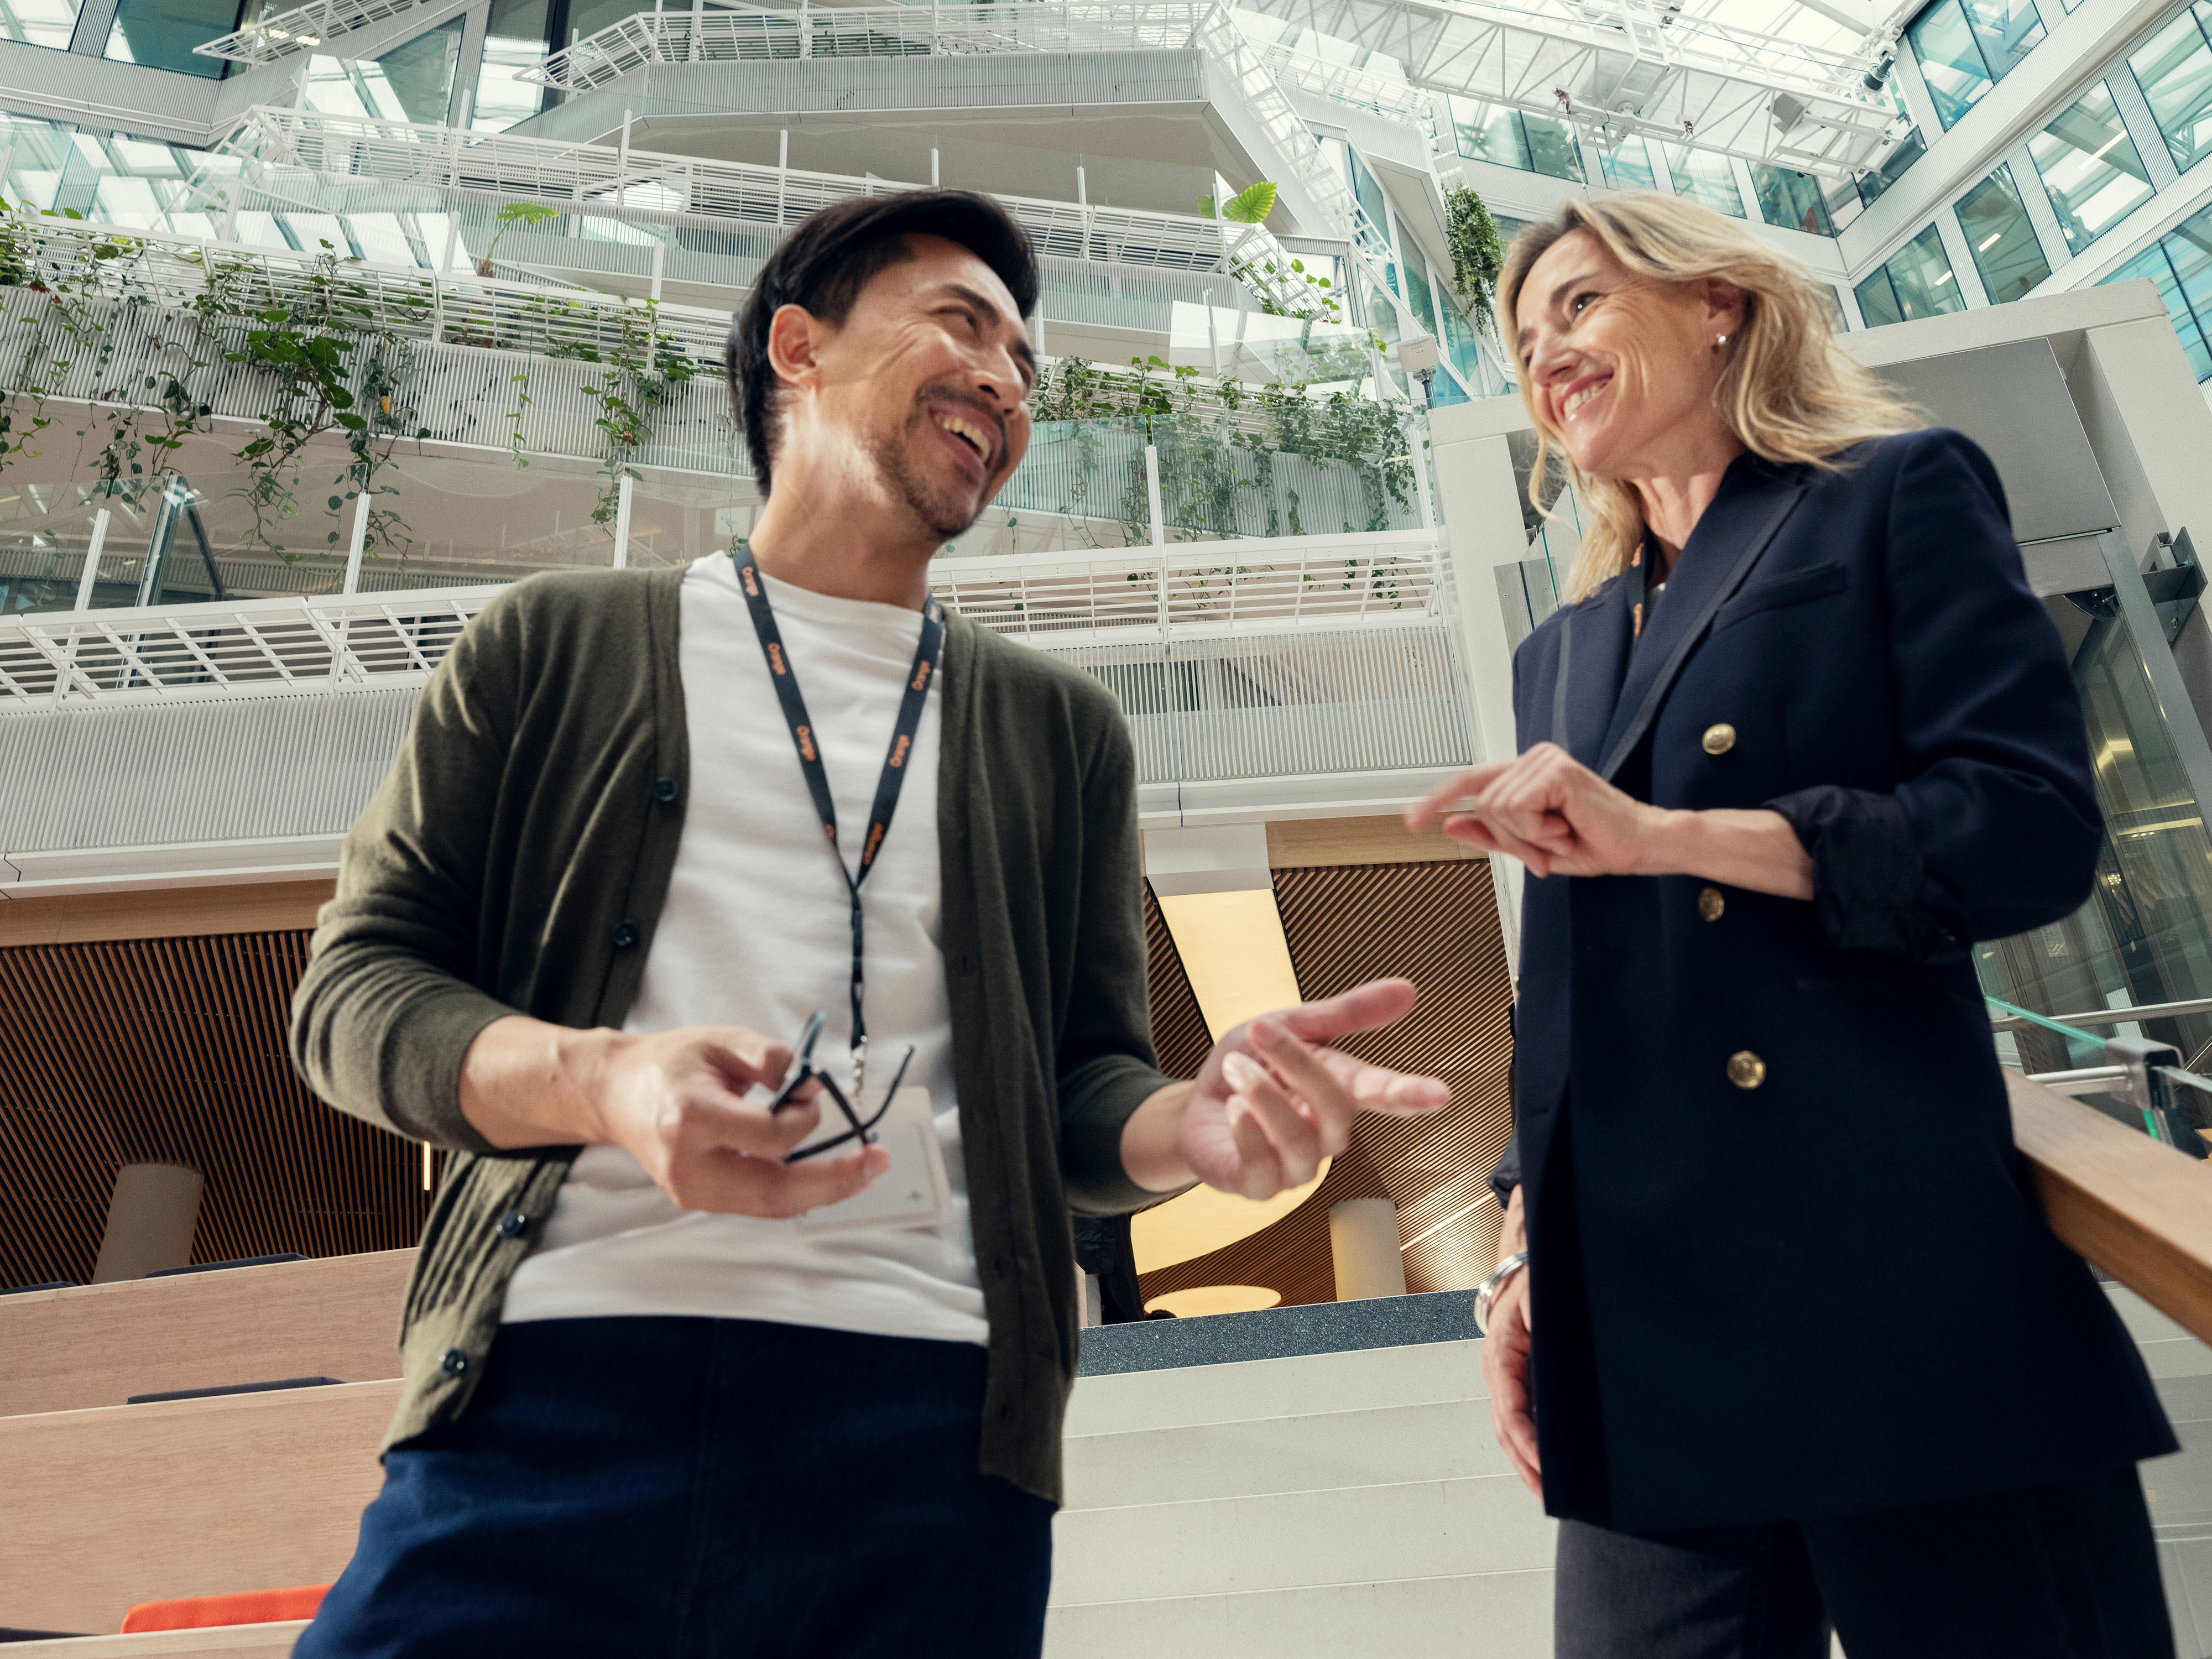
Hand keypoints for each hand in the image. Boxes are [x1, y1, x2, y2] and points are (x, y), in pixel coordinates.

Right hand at [461, 1016, 887, 1217]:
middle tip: (876, 1164)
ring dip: (822, 1191)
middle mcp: (689, 1163)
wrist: (616, 1093)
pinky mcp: (696, 1199)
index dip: (805, 1116)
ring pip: (770, 1206)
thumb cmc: (669, 1064)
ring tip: (863, 1173)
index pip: (769, 1137)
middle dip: (834, 1181)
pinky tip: (825, 1177)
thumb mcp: (721, 1040)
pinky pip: (756, 1204)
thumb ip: (770, 1057)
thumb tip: (811, 1085)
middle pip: (774, 1190)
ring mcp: (690, 1189)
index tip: (811, 1091)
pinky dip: (795, 1192)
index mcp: (692, 1118)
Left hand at [1171, 978, 1450, 1199]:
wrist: (1197, 1102)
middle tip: (1262, 1031)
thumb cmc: (1250, 1065)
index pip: (1383, 1094)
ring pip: (1297, 1138)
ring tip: (1235, 1069)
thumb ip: (1347, 1013)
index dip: (1410, 1095)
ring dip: (1260, 1094)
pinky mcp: (1259, 1186)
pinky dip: (1244, 1130)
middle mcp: (1326, 1135)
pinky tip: (1230, 1109)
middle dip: (1297, 1063)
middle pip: (1335, 1107)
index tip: (1440, 1093)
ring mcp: (1296, 1166)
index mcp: (1341, 1092)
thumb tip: (1408, 989)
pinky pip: (1261, 1167)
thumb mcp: (1292, 1024)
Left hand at [1407, 746, 1814, 897]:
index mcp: (1528, 773)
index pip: (1471, 781)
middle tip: (1548, 848)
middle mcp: (1534, 759)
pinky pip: (1518, 810)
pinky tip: (1567, 828)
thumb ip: (1494, 835)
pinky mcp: (1556, 771)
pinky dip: (1539, 832)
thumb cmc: (1597, 843)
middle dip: (1511, 840)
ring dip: (1528, 838)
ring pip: (1498, 809)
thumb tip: (1453, 823)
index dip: (1437, 800)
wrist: (1640, 846)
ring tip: (1562, 836)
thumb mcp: (1533, 847)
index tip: (1410, 820)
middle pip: (1484, 805)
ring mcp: (1545, 761)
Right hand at [1484, 1185, 1540, 1497]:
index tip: (1549, 1472)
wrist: (1524, 1259)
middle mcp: (1498, 1371)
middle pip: (1506, 1430)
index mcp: (1501, 1354)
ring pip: (1509, 1429)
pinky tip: (1550, 1464)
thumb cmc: (1536, 1277)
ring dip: (1526, 1462)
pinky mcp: (1517, 1377)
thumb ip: (1551, 1332)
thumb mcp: (1543, 1300)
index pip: (1512, 1412)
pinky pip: (1519, 1417)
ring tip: (1551, 1493)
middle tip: (1552, 1498)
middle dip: (1526, 1467)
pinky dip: (1530, 1445)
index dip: (1530, 1446)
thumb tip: (1565, 1365)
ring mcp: (1505, 1376)